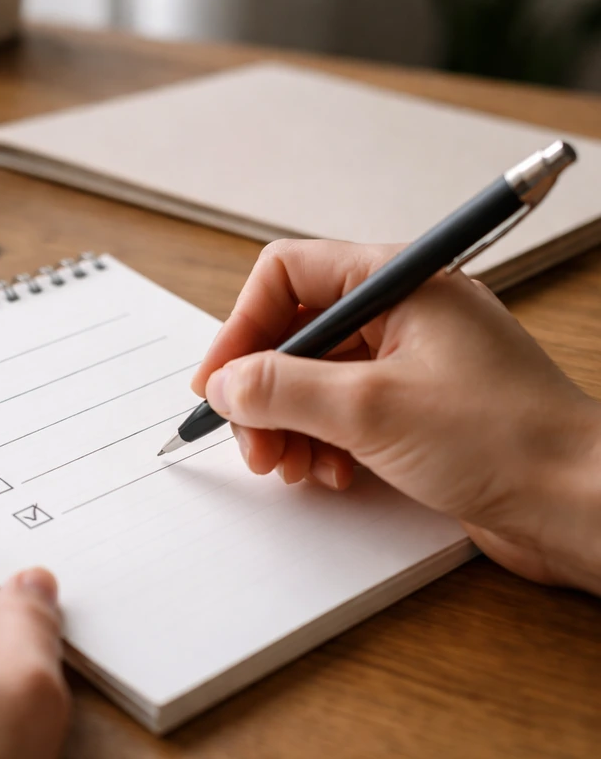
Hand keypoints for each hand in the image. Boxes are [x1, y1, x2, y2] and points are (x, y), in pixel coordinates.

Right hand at [192, 240, 600, 594]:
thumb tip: (225, 383)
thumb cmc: (503, 440)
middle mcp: (402, 313)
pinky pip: (344, 411)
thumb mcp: (370, 409)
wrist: (582, 504)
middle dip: (263, 390)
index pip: (288, 276)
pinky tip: (331, 475)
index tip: (216, 383)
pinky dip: (323, 441)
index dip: (241, 327)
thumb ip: (283, 389)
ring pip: (314, 377)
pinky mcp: (416, 407)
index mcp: (399, 282)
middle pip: (296, 333)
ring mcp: (409, 361)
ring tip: (289, 468)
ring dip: (288, 423)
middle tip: (251, 443)